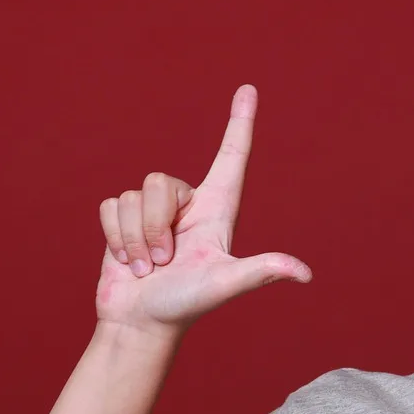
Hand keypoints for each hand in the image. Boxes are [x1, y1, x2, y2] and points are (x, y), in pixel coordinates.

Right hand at [94, 85, 310, 336]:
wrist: (140, 324)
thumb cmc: (185, 306)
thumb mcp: (224, 285)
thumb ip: (259, 272)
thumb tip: (302, 274)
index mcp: (218, 211)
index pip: (232, 157)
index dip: (240, 123)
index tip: (249, 89)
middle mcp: (188, 205)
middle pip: (161, 182)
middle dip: (155, 226)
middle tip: (165, 262)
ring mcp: (155, 213)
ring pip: (134, 196)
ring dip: (136, 238)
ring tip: (149, 266)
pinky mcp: (124, 220)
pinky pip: (111, 206)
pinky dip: (116, 238)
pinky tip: (127, 261)